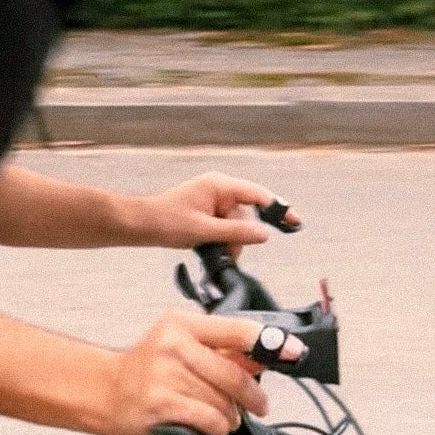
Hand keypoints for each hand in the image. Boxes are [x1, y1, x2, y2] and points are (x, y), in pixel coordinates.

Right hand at [102, 310, 292, 434]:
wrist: (104, 390)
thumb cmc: (144, 369)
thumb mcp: (179, 347)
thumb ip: (219, 351)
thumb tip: (261, 359)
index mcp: (182, 323)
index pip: (237, 329)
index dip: (270, 342)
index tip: (294, 352)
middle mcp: (173, 344)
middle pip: (234, 372)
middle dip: (253, 395)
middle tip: (260, 405)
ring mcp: (166, 373)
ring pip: (222, 400)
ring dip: (232, 416)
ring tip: (226, 420)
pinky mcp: (162, 403)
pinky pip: (208, 418)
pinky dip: (218, 428)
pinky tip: (213, 428)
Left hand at [133, 173, 301, 254]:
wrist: (139, 225)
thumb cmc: (165, 221)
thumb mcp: (203, 230)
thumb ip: (236, 232)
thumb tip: (263, 234)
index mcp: (219, 185)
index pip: (257, 195)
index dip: (277, 209)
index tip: (294, 222)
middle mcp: (219, 189)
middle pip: (246, 215)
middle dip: (239, 236)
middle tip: (225, 249)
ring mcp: (213, 201)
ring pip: (236, 225)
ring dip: (228, 242)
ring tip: (210, 249)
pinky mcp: (207, 213)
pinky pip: (224, 228)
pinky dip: (221, 240)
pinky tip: (208, 246)